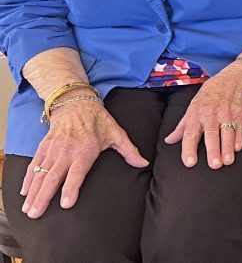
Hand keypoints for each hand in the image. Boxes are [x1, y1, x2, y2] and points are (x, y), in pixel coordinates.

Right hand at [21, 100, 148, 218]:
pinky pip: (34, 165)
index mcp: (86, 149)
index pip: (77, 172)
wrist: (76, 103)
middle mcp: (67, 150)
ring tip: (28, 209)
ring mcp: (53, 149)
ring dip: (33, 192)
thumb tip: (143, 163)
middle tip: (36, 213)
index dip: (71, 188)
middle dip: (44, 197)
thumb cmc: (98, 120)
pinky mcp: (44, 146)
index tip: (66, 204)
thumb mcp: (116, 133)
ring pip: (41, 173)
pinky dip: (28, 179)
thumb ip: (129, 150)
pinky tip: (24, 192)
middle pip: (53, 177)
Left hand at [164, 64, 241, 168]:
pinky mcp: (240, 113)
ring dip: (227, 148)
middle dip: (213, 150)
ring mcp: (227, 113)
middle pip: (211, 135)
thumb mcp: (194, 104)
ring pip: (227, 133)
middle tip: (214, 165)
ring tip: (227, 161)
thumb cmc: (213, 90)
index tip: (189, 162)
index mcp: (197, 113)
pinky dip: (239, 138)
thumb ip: (182, 125)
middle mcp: (211, 114)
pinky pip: (239, 128)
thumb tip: (169, 140)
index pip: (191, 133)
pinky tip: (237, 148)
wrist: (236, 76)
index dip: (189, 148)